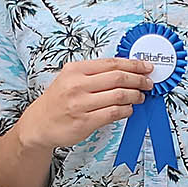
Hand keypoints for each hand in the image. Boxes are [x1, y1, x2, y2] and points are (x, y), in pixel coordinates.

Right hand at [16, 58, 152, 151]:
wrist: (39, 123)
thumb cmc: (58, 100)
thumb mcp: (70, 78)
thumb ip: (94, 73)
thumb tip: (125, 70)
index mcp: (75, 70)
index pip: (112, 63)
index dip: (133, 64)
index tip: (146, 67)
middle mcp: (77, 85)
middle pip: (118, 78)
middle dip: (139, 79)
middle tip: (148, 82)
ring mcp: (81, 104)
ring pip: (119, 96)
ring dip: (135, 96)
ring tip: (140, 97)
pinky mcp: (85, 122)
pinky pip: (113, 113)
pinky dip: (126, 110)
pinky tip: (129, 109)